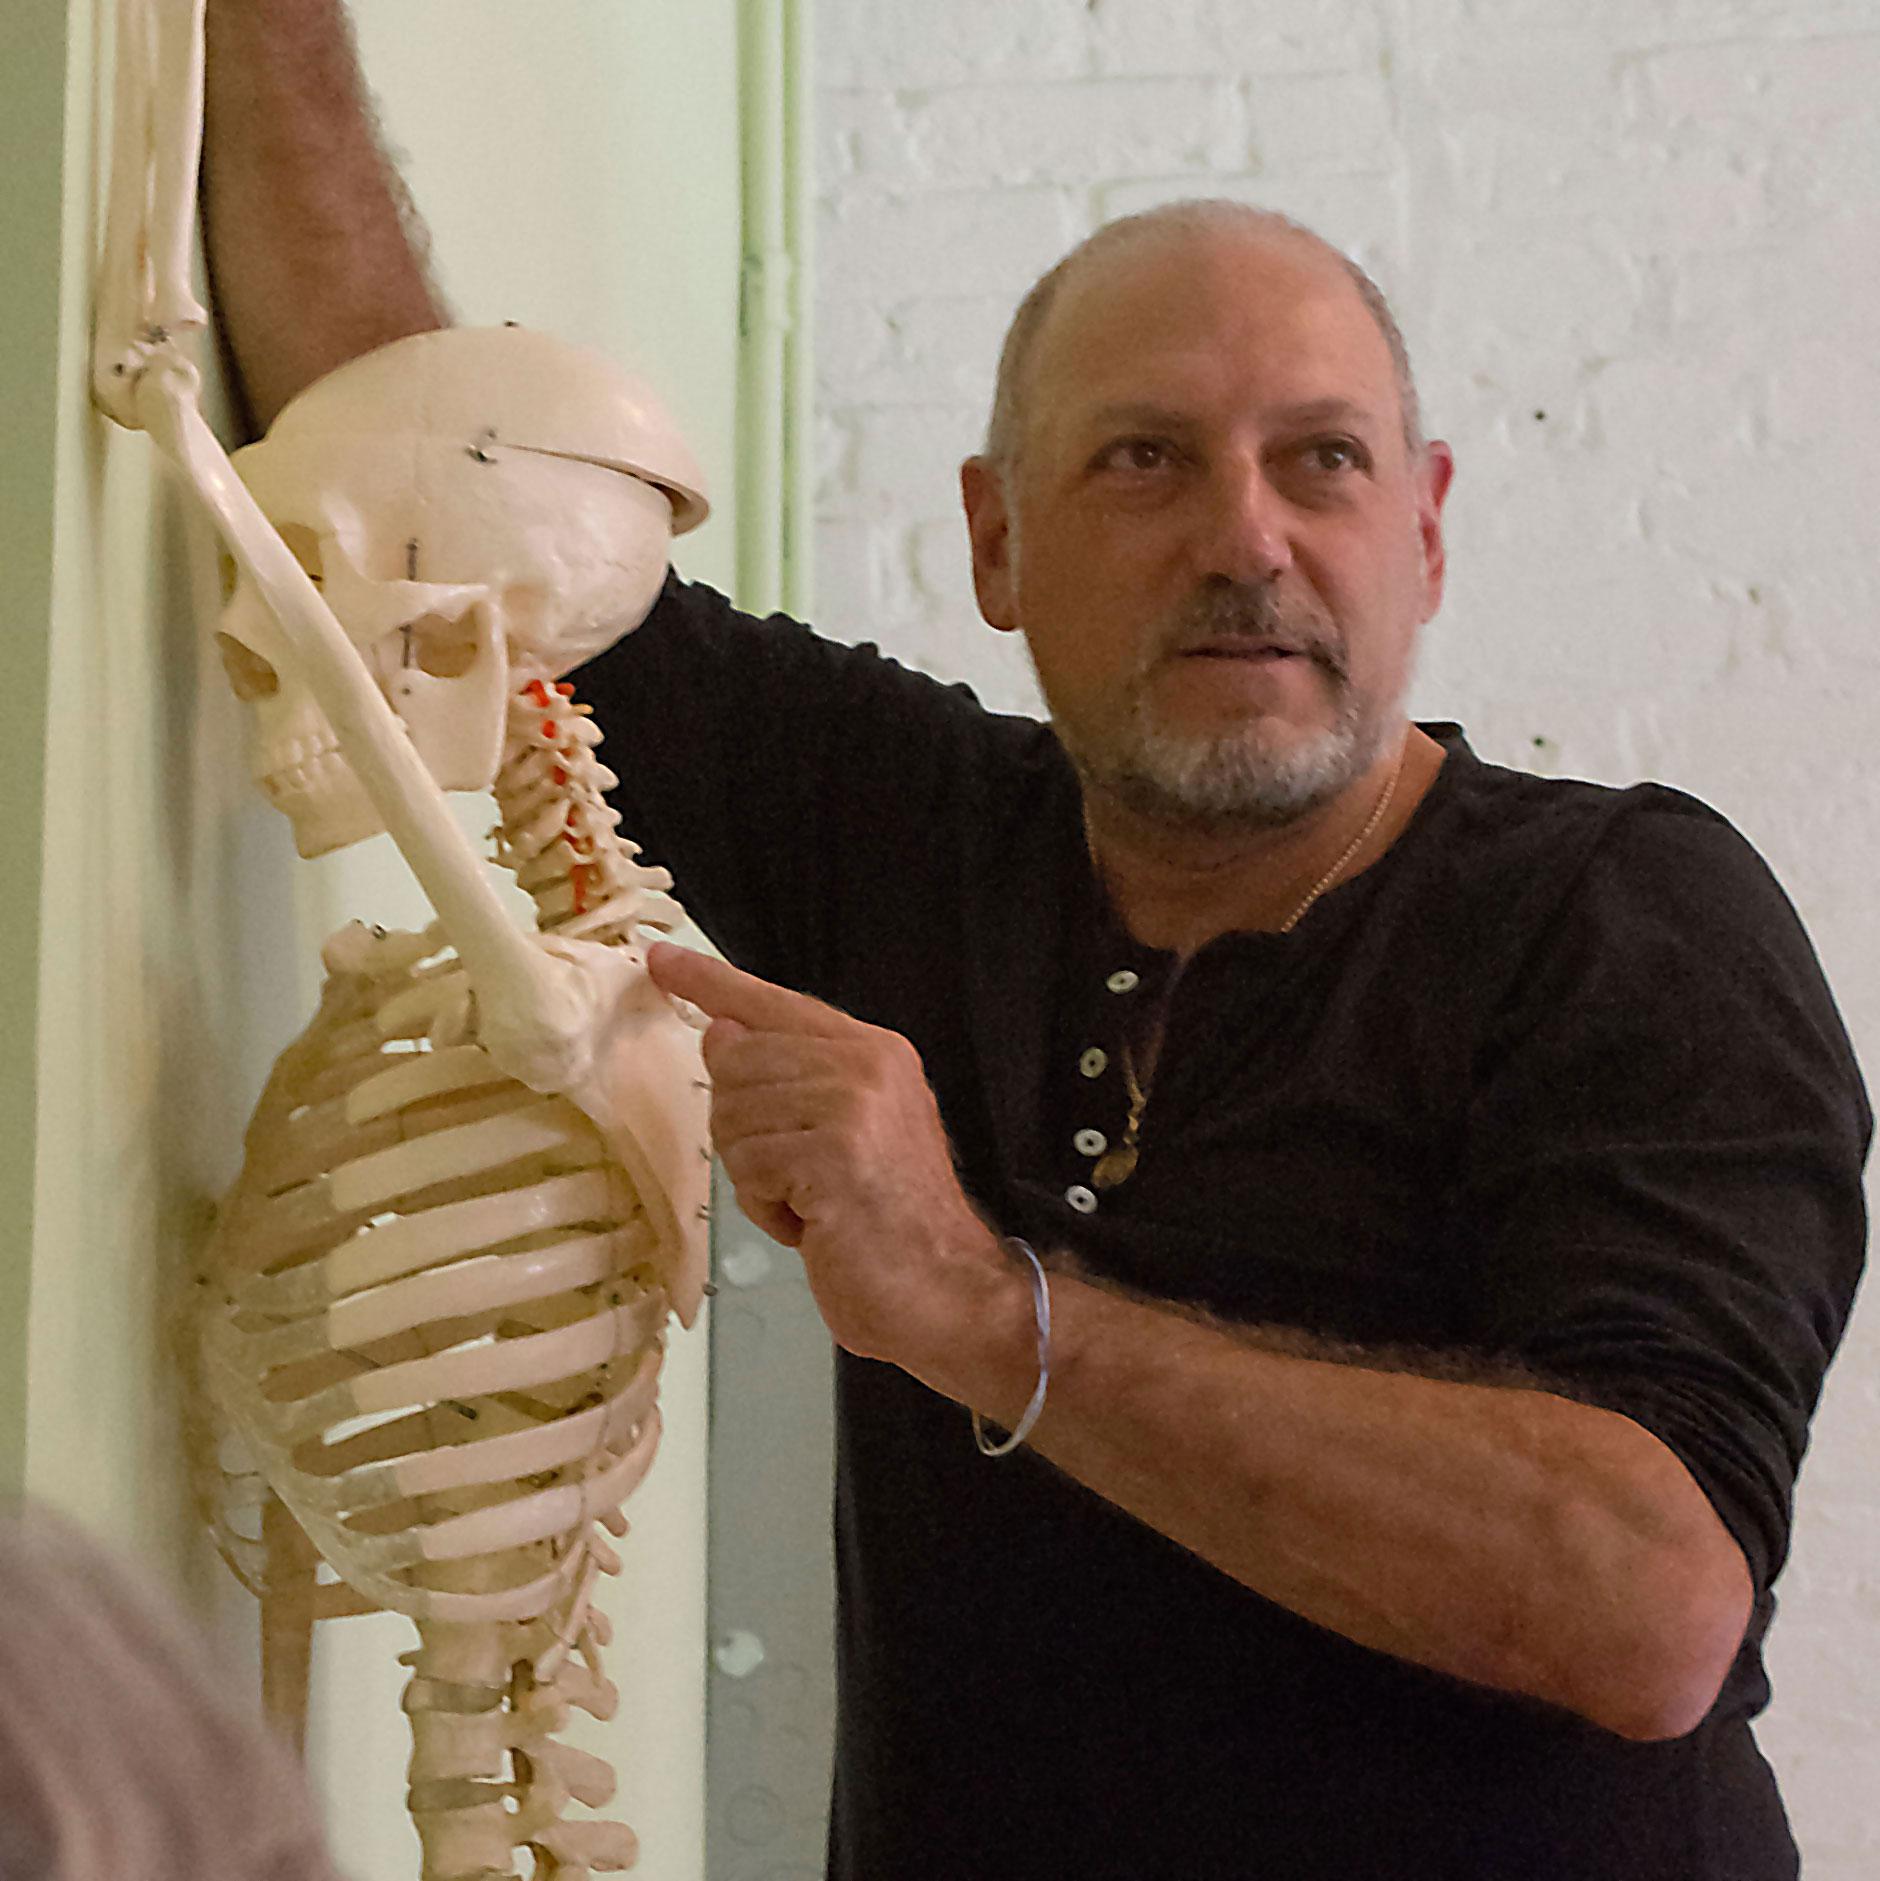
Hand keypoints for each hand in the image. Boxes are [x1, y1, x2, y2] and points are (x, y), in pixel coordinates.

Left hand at [645, 942, 1009, 1377]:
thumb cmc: (889, 1224)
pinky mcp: (834, 1153)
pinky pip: (748, 1165)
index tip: (662, 960)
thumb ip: (788, 1079)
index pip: (775, 1002)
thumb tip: (719, 1033)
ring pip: (733, 1113)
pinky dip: (766, 1207)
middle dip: (742, 1128)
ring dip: (755, 1174)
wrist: (947, 1290)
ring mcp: (853, 1104)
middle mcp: (867, 1063)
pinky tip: (812, 1225)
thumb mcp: (840, 1135)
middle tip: (794, 1177)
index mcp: (874, 1051)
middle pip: (736, 1060)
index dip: (713, 981)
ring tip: (810, 1202)